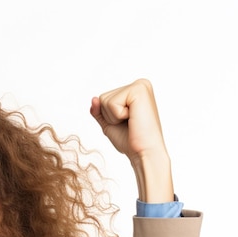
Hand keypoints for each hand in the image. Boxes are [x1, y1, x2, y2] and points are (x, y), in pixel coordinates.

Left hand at [90, 78, 173, 202]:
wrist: (144, 152)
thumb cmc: (130, 140)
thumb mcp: (110, 124)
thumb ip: (99, 111)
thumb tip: (93, 99)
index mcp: (135, 91)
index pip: (104, 99)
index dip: (108, 117)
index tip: (126, 123)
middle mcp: (139, 84)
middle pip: (103, 98)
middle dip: (110, 116)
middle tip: (129, 124)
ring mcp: (140, 85)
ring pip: (105, 100)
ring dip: (113, 117)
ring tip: (131, 121)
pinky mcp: (139, 90)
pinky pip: (111, 103)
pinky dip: (117, 116)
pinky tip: (132, 119)